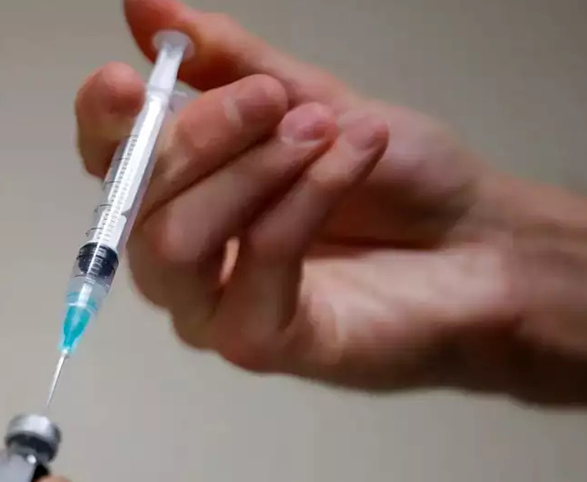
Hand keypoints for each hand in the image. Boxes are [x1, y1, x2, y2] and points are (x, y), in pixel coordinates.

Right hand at [76, 0, 586, 399]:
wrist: (481, 242)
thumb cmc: (394, 177)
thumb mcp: (309, 97)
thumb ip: (226, 61)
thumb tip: (142, 4)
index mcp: (180, 189)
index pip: (107, 159)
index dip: (104, 120)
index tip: (127, 77)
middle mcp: (178, 251)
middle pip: (134, 203)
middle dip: (199, 136)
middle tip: (272, 99)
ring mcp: (210, 305)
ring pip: (174, 243)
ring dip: (249, 172)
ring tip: (321, 129)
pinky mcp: (255, 343)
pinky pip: (255, 265)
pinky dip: (305, 199)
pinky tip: (355, 157)